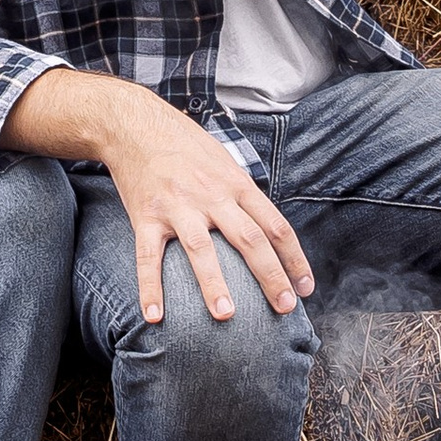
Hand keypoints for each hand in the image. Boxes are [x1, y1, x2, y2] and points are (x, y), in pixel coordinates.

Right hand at [94, 88, 315, 327]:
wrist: (135, 125)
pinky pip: (148, 256)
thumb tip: (266, 227)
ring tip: (227, 316)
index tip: (305, 288)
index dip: (294, 259)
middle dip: (270, 276)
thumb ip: (243, 194)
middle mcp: (211, 195)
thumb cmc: (184, 144)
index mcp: (236, 183)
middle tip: (285, 308)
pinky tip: (155, 315)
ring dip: (214, 284)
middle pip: (248, 239)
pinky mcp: (146, 215)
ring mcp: (177, 206)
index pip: (275, 225)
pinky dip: (150, 287)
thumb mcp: (224, 161)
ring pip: (201, 249)